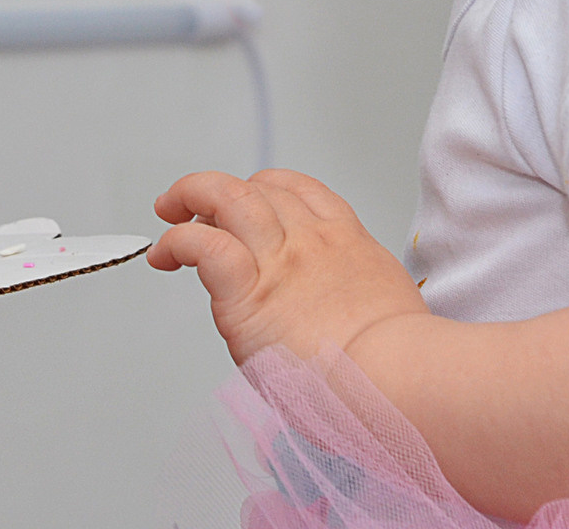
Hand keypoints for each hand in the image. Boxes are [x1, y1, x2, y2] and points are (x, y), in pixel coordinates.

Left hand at [148, 169, 424, 363]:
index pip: (303, 192)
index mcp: (349, 245)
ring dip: (190, 195)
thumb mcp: (391, 315)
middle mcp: (312, 241)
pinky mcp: (248, 289)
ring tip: (169, 211)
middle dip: (223, 190)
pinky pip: (201, 243)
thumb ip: (360, 307)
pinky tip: (165, 253)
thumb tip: (351, 332)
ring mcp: (280, 260)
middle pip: (260, 187)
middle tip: (196, 205)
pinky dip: (176, 240)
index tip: (252, 200)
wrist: (402, 380)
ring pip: (227, 196)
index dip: (268, 188)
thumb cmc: (401, 369)